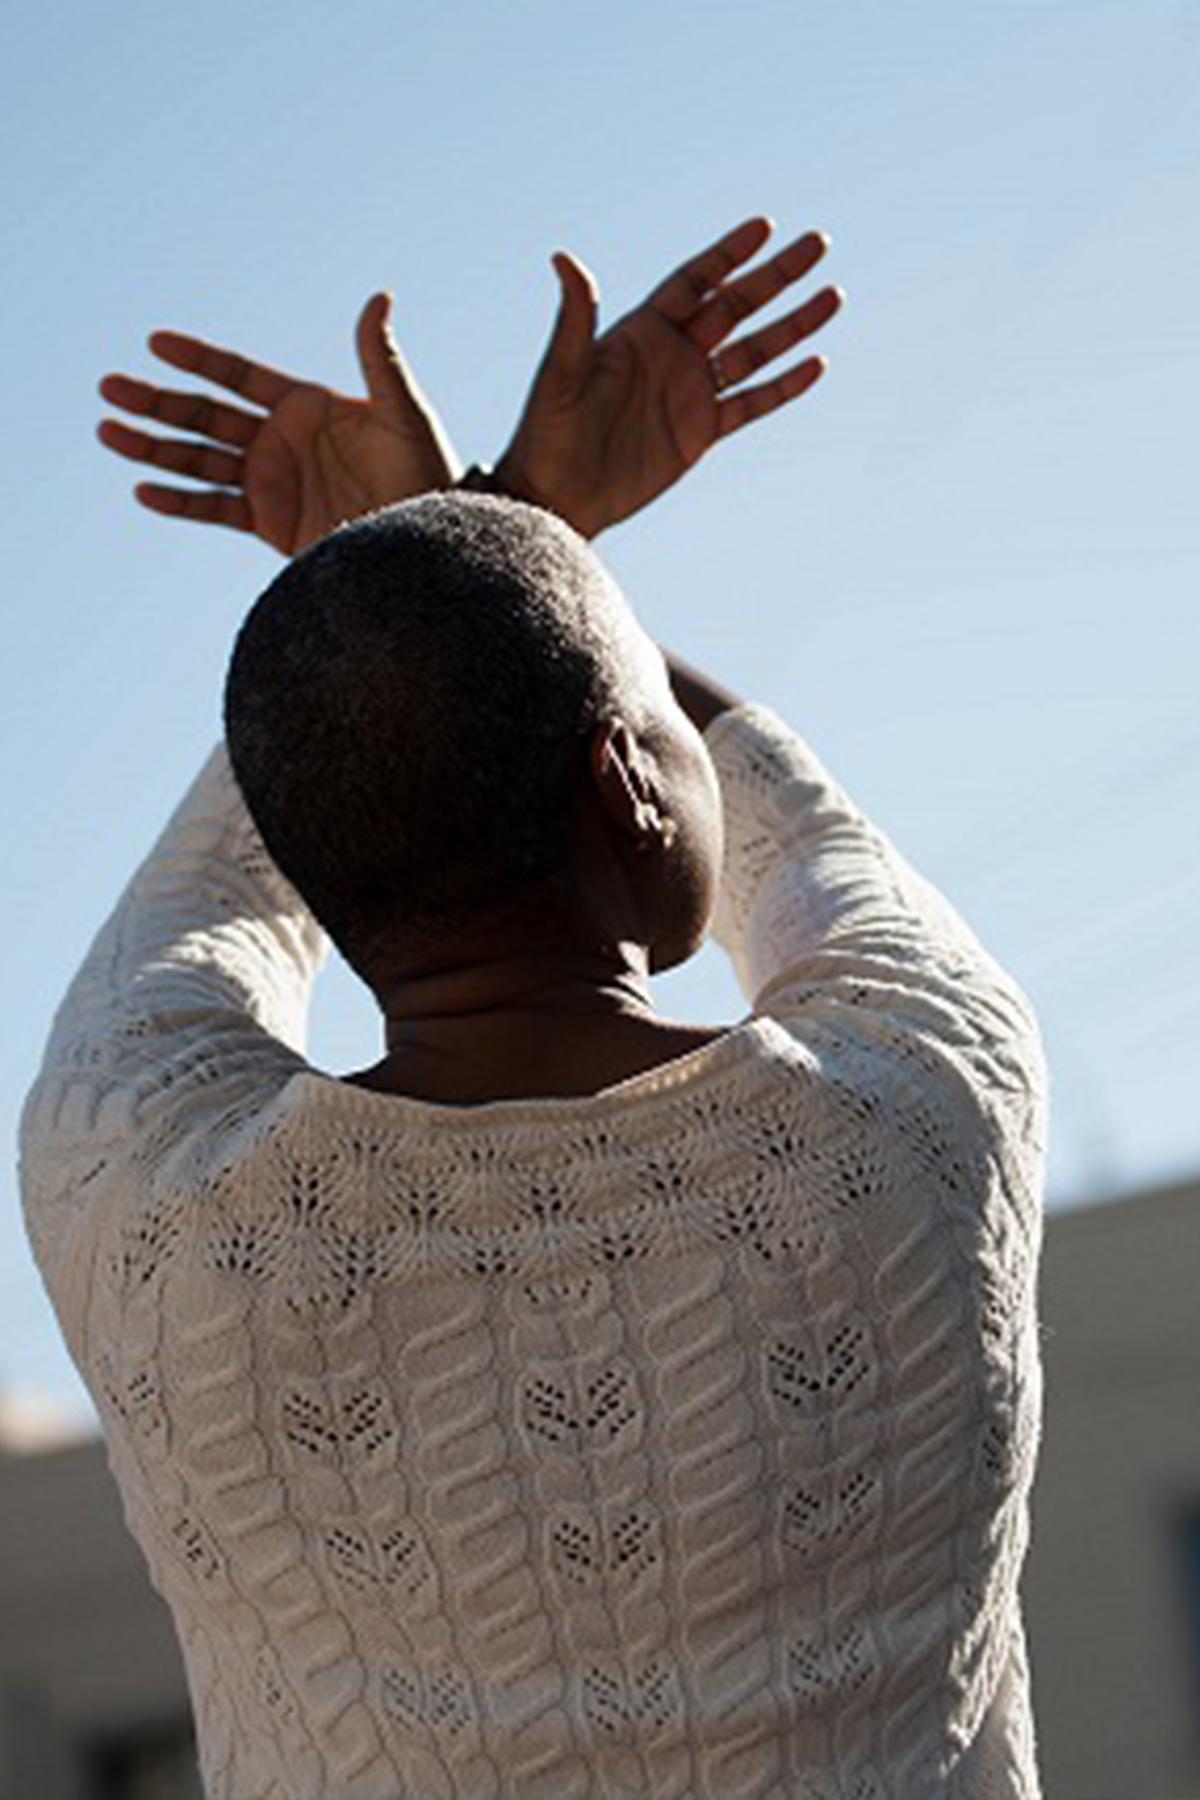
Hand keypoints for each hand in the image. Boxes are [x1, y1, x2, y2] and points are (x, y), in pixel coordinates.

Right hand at [97, 296, 460, 555]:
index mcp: (304, 405)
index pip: (238, 375)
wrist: (423, 537)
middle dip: (157, 401)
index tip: (156, 342)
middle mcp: (279, 439)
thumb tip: (380, 297)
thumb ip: (380, 361)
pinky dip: (180, 502)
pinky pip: (215, 510)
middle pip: (205, 415)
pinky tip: (143, 489)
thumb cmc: (425, 472)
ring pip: (199, 460)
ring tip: (108, 432)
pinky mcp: (270, 523)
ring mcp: (271, 481)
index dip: (197, 359)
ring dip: (153, 447)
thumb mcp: (404, 414)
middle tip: (108, 386)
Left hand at [494, 218, 842, 537]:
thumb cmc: (547, 432)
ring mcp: (690, 392)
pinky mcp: (700, 432)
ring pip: (753, 351)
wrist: (558, 497)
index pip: (694, 281)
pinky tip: (816, 364)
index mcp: (641, 330)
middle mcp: (671, 353)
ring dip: (792, 325)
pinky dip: (783, 386)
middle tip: (818, 244)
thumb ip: (575, 316)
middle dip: (775, 276)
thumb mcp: (560, 372)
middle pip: (735, 305)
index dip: (728, 255)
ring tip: (832, 296)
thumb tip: (563, 256)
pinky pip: (751, 403)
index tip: (764, 227)